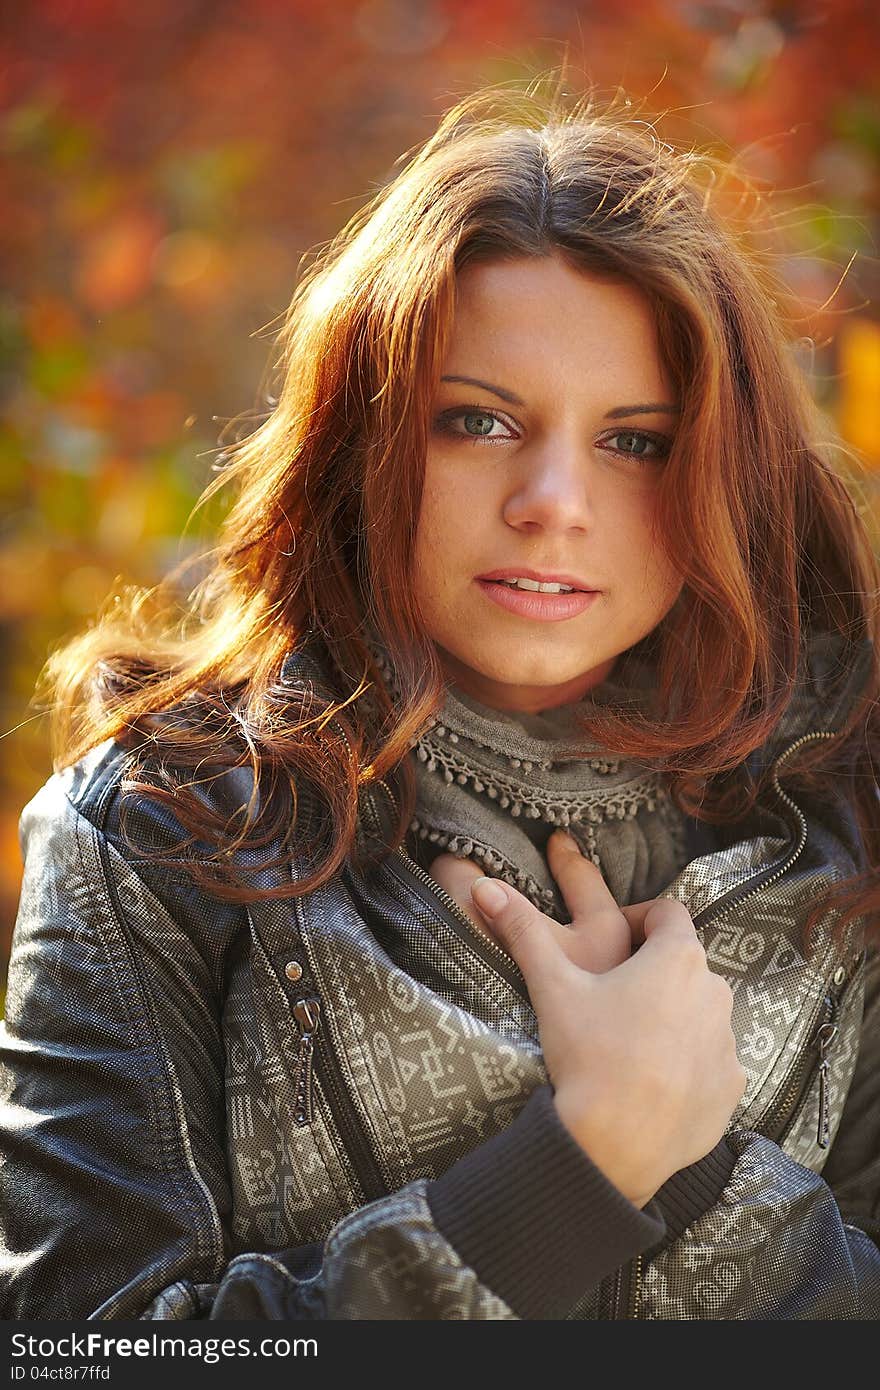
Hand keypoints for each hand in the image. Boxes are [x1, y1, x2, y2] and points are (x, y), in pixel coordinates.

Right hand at [431, 840, 745, 1209]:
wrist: (614, 1144)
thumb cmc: (587, 1055)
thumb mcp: (552, 986)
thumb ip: (522, 930)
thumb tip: (484, 887)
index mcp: (677, 957)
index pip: (667, 912)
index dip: (638, 918)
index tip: (614, 939)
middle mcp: (715, 992)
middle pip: (685, 964)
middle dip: (653, 970)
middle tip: (610, 994)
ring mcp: (727, 1042)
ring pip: (699, 1012)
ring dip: (672, 1015)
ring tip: (627, 1040)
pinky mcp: (731, 1087)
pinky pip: (711, 1061)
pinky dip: (687, 1062)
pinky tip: (650, 1081)